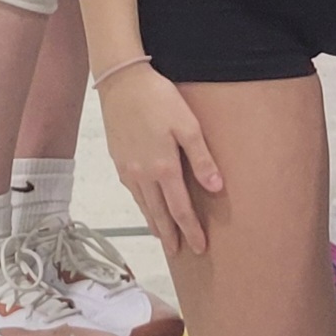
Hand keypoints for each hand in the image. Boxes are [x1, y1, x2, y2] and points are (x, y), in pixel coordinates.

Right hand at [101, 63, 221, 254]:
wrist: (122, 83)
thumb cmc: (159, 99)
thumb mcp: (188, 125)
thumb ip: (202, 158)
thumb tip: (216, 188)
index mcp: (164, 168)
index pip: (180, 209)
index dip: (190, 229)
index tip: (200, 247)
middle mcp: (143, 175)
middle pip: (159, 213)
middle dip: (170, 235)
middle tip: (179, 252)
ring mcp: (128, 170)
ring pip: (143, 205)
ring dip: (154, 224)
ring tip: (163, 237)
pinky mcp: (119, 161)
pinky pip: (133, 192)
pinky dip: (141, 206)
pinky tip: (146, 207)